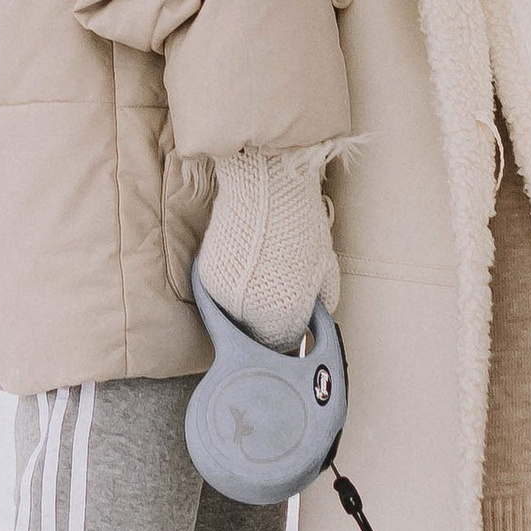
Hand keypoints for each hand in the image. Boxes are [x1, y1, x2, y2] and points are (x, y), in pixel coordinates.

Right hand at [195, 146, 337, 352]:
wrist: (266, 188)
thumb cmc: (302, 226)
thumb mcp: (325, 268)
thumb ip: (320, 302)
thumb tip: (317, 313)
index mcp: (280, 317)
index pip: (282, 342)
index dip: (290, 328)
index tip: (294, 314)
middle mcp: (246, 314)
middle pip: (256, 331)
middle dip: (268, 317)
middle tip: (280, 290)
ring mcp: (222, 295)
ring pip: (235, 312)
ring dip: (247, 301)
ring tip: (264, 271)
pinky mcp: (206, 274)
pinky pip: (221, 290)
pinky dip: (232, 282)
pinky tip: (248, 261)